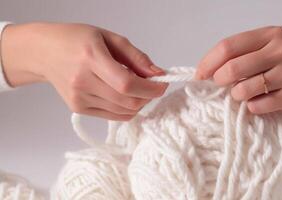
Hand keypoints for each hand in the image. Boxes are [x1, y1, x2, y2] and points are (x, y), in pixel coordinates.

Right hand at [1, 22, 167, 120]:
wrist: (45, 52)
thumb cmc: (76, 40)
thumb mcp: (109, 38)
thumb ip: (136, 57)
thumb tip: (158, 74)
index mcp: (91, 58)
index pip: (127, 84)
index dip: (151, 88)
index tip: (162, 84)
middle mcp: (83, 81)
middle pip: (128, 101)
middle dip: (148, 97)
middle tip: (153, 86)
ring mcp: (79, 98)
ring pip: (123, 112)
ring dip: (139, 103)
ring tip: (137, 88)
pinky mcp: (79, 109)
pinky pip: (113, 116)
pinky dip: (127, 109)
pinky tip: (125, 96)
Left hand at [195, 26, 281, 118]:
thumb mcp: (264, 54)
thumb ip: (239, 57)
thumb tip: (203, 73)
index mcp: (270, 34)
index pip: (228, 46)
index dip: (208, 63)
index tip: (199, 76)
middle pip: (233, 67)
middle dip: (219, 81)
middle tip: (221, 87)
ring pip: (243, 89)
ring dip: (236, 96)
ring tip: (245, 95)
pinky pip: (257, 106)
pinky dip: (252, 108)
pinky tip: (260, 103)